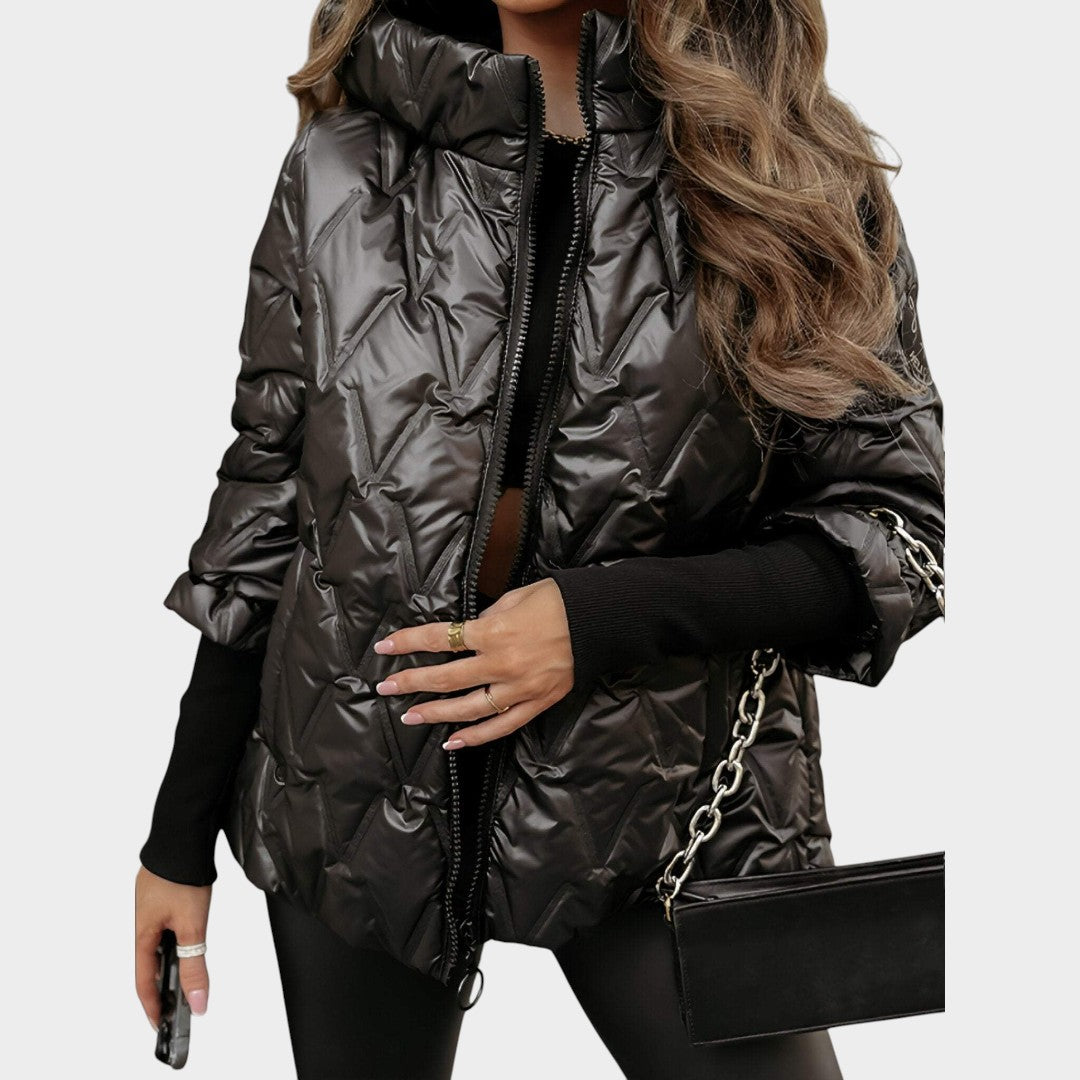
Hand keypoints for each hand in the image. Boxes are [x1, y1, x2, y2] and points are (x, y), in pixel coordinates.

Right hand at [134, 865, 211, 1030]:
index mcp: (143, 933)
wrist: (183, 833)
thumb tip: (197, 1001)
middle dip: (163, 984)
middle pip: (150, 962)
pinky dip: (174, 938)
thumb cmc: (182, 875)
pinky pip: (164, 924)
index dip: (153, 1005)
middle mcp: (143, 920)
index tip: (161, 1023)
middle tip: (177, 1003)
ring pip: (159, 941)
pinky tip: (188, 937)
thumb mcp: (193, 926)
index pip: (144, 981)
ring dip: (171, 959)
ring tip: (186, 974)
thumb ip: (195, 965)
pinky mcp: (161, 892)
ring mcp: (151, 904)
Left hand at [372, 578, 574, 748]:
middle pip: (446, 678)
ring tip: (411, 716)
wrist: (600, 619)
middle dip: (411, 682)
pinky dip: (476, 737)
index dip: (408, 642)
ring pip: (468, 708)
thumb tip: (466, 633)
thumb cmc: (556, 600)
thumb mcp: (514, 598)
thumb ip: (486, 619)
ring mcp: (519, 688)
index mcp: (494, 632)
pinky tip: (453, 742)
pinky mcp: (537, 702)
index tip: (385, 647)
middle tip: (385, 687)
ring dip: (435, 713)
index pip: (440, 639)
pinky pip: (502, 726)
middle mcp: (502, 664)